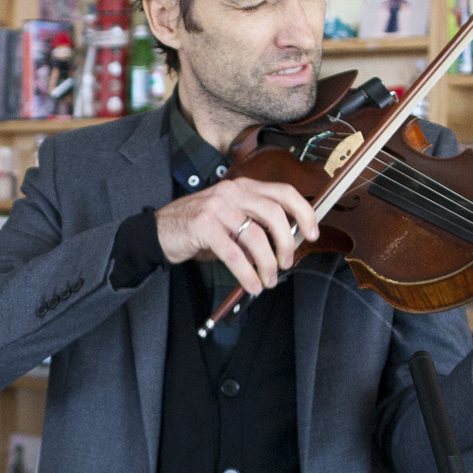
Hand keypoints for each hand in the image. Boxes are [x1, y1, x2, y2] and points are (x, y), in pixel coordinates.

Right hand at [152, 177, 319, 296]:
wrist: (159, 232)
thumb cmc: (200, 229)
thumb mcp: (232, 221)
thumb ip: (258, 226)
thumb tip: (288, 247)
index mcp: (244, 187)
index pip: (284, 192)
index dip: (304, 212)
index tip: (313, 234)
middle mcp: (232, 191)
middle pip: (274, 214)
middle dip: (286, 244)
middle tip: (286, 264)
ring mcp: (217, 206)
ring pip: (256, 237)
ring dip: (267, 265)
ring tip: (268, 281)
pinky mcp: (203, 225)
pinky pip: (234, 254)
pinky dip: (247, 274)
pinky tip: (252, 285)